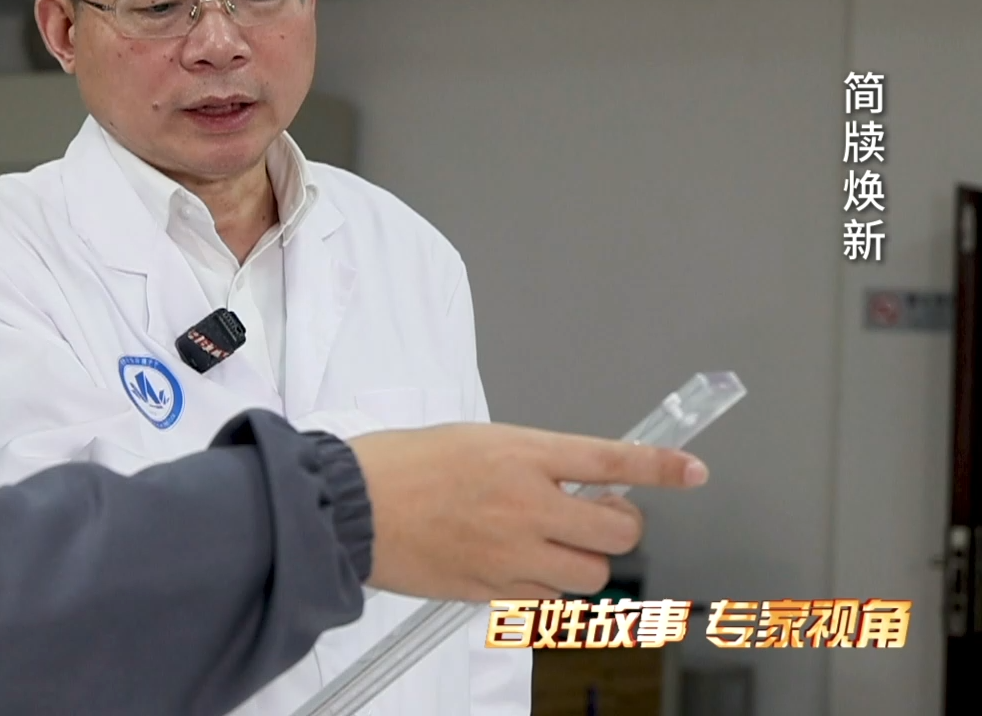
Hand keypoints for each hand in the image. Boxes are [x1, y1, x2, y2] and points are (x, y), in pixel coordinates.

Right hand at [348, 423, 707, 600]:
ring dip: (581, 561)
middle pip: (616, 531)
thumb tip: (576, 481)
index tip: (691, 470)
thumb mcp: (473, 440)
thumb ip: (530, 460)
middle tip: (597, 515)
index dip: (660, 466)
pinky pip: (546, 600)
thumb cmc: (399, 465)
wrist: (348, 507)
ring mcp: (511, 552)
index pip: (610, 458)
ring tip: (550, 545)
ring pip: (588, 574)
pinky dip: (544, 587)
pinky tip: (518, 566)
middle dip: (616, 525)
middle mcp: (525, 504)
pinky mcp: (491, 589)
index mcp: (519, 453)